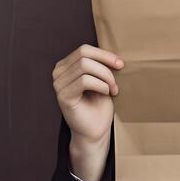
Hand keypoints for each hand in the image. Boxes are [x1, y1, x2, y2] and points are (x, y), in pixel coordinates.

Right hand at [52, 44, 122, 180]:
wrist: (95, 131)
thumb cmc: (99, 106)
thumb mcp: (102, 80)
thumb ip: (101, 65)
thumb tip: (114, 54)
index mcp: (66, 66)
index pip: (84, 49)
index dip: (104, 55)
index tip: (121, 64)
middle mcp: (58, 73)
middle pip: (84, 55)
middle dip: (106, 67)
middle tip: (116, 83)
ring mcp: (58, 84)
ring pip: (86, 66)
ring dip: (106, 77)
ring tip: (113, 90)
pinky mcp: (63, 96)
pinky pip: (84, 80)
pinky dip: (101, 85)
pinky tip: (106, 94)